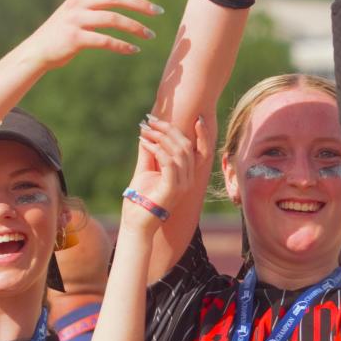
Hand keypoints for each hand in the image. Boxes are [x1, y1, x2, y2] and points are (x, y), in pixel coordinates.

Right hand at [23, 0, 161, 70]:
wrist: (38, 50)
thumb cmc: (64, 27)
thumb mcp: (80, 4)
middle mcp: (78, 3)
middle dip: (140, 4)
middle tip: (159, 12)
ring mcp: (75, 20)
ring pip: (112, 19)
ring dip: (135, 27)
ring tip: (150, 35)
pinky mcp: (74, 39)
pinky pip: (104, 40)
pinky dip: (122, 45)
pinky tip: (134, 50)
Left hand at [123, 116, 209, 231]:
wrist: (137, 223)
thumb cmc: (141, 199)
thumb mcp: (146, 169)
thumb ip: (150, 152)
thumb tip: (148, 132)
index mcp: (187, 175)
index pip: (203, 152)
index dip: (204, 135)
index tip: (196, 117)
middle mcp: (189, 180)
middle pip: (187, 146)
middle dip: (169, 130)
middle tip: (151, 120)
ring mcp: (183, 185)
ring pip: (179, 152)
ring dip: (161, 137)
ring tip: (145, 130)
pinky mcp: (173, 189)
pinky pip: (169, 163)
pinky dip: (157, 149)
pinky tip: (145, 142)